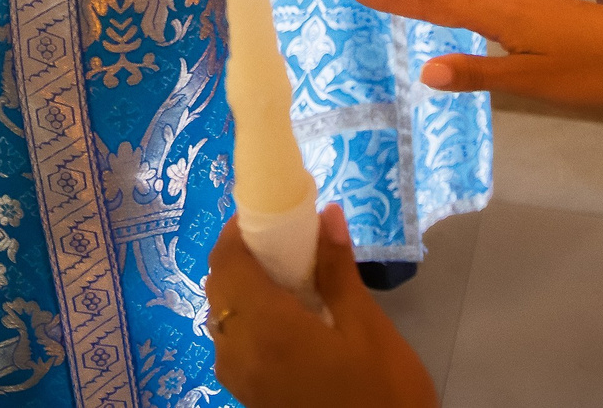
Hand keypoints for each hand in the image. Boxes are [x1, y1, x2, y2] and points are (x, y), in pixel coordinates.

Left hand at [207, 206, 437, 407]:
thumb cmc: (382, 393)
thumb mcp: (367, 329)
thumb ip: (337, 270)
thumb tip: (327, 214)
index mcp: (265, 330)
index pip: (226, 263)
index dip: (238, 230)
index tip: (268, 213)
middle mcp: (238, 354)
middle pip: (221, 287)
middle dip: (245, 256)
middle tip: (287, 242)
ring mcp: (239, 379)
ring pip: (224, 316)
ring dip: (246, 288)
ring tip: (293, 277)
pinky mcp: (248, 396)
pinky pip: (234, 342)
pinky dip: (250, 318)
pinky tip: (290, 316)